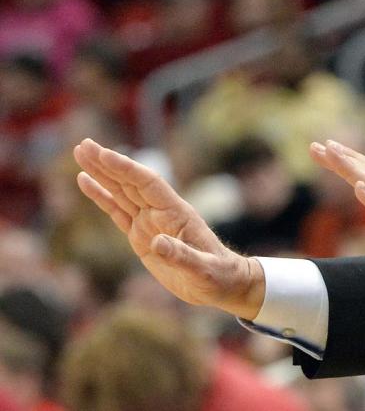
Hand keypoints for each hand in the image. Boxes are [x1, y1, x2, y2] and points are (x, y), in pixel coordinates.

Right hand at [73, 138, 264, 318]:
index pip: (147, 184)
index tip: (104, 154)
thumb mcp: (202, 269)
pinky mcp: (140, 234)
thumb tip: (156, 243)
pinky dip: (101, 196)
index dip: (126, 169)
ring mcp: (149, 221)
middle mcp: (161, 212)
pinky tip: (86, 181)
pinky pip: (116, 211)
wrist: (221, 282)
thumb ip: (181, 256)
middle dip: (107, 164)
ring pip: (121, 192)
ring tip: (81, 153)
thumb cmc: (216, 274)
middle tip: (83, 145)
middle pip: (130, 182)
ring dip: (101, 173)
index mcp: (176, 213)